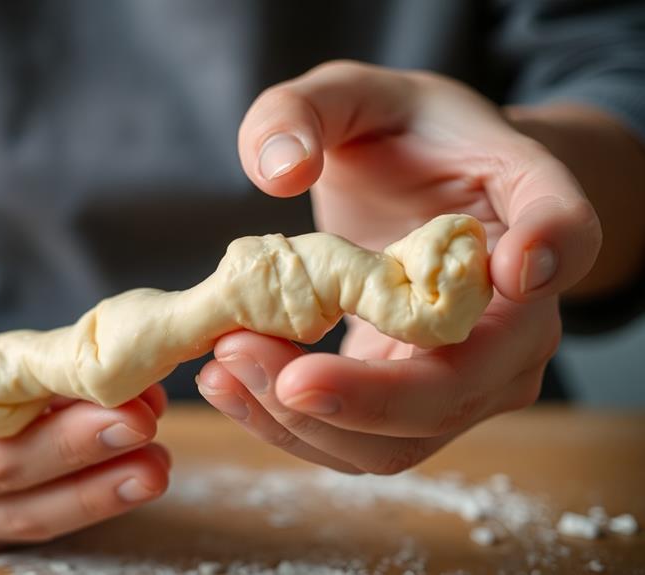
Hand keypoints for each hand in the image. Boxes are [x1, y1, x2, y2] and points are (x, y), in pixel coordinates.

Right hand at [0, 384, 169, 547]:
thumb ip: (41, 372)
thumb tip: (121, 374)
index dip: (58, 428)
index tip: (123, 404)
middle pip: (7, 475)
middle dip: (83, 453)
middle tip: (144, 427)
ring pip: (31, 515)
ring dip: (101, 490)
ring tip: (156, 465)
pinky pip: (42, 522)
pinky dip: (93, 499)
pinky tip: (135, 475)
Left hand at [196, 61, 600, 472]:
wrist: (419, 181)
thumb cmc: (398, 136)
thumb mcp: (351, 95)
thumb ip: (308, 110)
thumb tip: (282, 171)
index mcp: (525, 203)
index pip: (568, 228)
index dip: (551, 246)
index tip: (512, 267)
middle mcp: (517, 309)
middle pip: (464, 384)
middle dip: (356, 392)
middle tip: (247, 351)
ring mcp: (474, 370)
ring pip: (405, 436)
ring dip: (307, 420)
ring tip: (223, 366)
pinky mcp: (421, 401)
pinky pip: (366, 440)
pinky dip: (295, 427)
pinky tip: (232, 382)